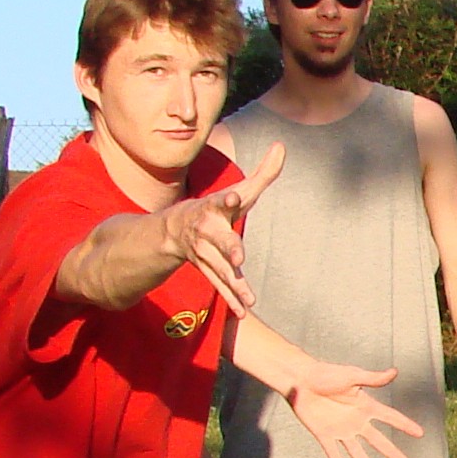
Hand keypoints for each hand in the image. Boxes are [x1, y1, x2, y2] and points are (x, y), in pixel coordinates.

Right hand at [143, 174, 271, 322]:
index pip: (220, 201)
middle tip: (239, 256)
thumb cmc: (217, 207)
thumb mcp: (239, 190)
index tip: (232, 197)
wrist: (175, 230)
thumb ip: (263, 172)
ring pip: (220, 269)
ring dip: (233, 284)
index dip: (227, 199)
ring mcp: (205, 253)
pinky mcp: (207, 270)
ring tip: (249, 298)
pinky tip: (242, 312)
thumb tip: (281, 146)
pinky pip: (219, 285)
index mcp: (214, 208)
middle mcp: (207, 231)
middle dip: (229, 247)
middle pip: (219, 240)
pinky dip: (230, 298)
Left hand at [268, 354, 426, 457]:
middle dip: (392, 452)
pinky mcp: (323, 434)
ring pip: (356, 452)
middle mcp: (355, 420)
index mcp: (365, 405)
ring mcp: (340, 429)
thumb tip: (394, 372)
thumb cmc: (326, 373)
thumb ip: (373, 378)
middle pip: (378, 440)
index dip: (405, 425)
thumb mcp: (352, 376)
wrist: (300, 380)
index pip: (390, 417)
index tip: (420, 434)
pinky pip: (332, 452)